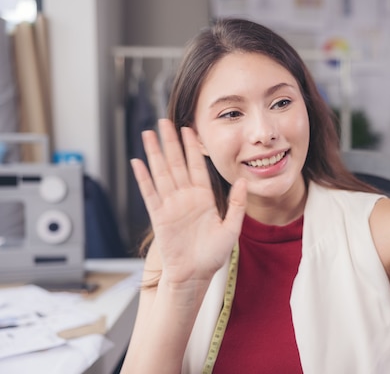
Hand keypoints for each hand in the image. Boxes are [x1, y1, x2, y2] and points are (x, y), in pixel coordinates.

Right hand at [130, 119, 246, 286]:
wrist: (194, 275)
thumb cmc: (212, 255)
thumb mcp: (231, 228)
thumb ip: (238, 204)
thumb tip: (244, 181)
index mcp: (203, 198)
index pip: (197, 166)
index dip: (192, 147)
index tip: (189, 128)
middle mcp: (185, 198)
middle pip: (176, 163)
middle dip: (170, 142)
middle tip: (164, 121)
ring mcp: (171, 205)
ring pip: (161, 173)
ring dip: (155, 154)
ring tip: (149, 134)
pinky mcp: (159, 217)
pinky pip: (150, 194)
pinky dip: (143, 179)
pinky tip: (138, 163)